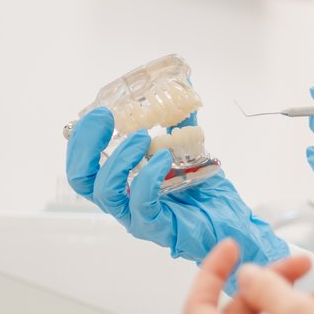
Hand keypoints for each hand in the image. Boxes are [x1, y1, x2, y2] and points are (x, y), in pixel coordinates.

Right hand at [66, 107, 288, 281]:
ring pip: (105, 191)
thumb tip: (184, 85)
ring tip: (142, 138)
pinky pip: (141, 202)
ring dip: (120, 157)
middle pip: (80, 179)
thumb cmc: (206, 194)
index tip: (101, 113)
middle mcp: (122, 201)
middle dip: (87, 144)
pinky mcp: (156, 227)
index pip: (83, 163)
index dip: (83, 137)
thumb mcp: (190, 150)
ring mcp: (136, 216)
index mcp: (122, 183)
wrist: (232, 222)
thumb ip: (181, 123)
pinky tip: (164, 159)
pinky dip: (148, 176)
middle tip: (108, 120)